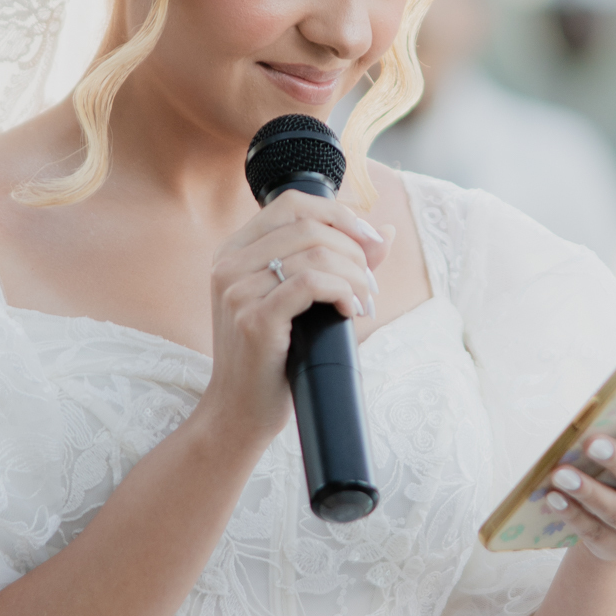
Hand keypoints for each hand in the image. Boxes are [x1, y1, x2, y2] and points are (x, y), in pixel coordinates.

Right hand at [198, 190, 389, 450]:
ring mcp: (237, 290)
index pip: (291, 203)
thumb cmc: (274, 357)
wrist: (240, 411)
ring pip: (316, 253)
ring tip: (365, 300)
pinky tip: (351, 309)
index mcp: (234, 251)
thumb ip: (339, 263)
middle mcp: (228, 264)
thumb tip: (387, 233)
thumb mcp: (302, 303)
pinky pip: (311, 283)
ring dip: (355, 274)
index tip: (371, 242)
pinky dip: (343, 291)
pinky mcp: (253, 318)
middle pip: (309, 225)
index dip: (339, 213)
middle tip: (370, 283)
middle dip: (354, 249)